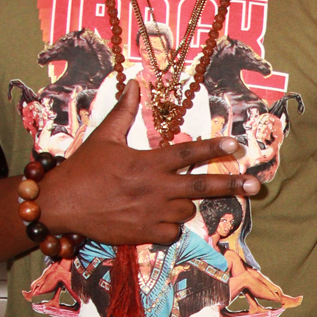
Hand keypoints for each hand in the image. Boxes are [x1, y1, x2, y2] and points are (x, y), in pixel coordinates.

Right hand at [36, 81, 260, 244]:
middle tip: (255, 186)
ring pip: (187, 210)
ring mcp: (152, 214)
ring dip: (183, 203)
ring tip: (163, 196)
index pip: (188, 153)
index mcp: (147, 162)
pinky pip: (172, 232)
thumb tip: (135, 82)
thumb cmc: (82, 169)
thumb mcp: (104, 137)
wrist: (60, 205)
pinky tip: (154, 218)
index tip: (236, 145)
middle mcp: (155, 188)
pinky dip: (169, 225)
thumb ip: (125, 111)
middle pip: (202, 187)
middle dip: (232, 185)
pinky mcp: (145, 234)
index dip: (214, 148)